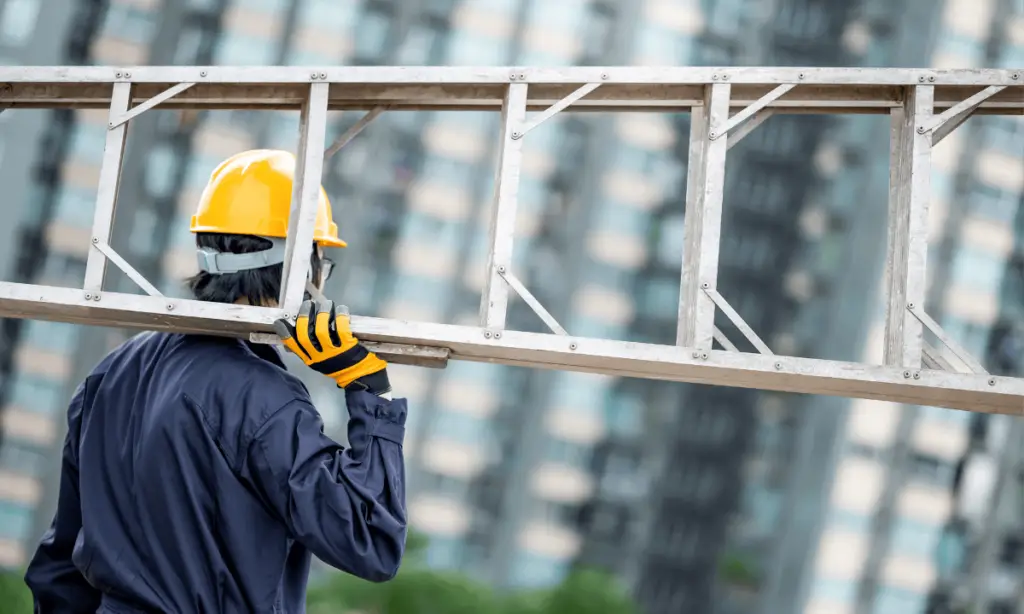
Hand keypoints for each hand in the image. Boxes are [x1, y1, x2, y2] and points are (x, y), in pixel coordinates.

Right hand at [274, 300, 389, 393]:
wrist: (360, 377)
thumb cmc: (339, 366)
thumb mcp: (320, 361)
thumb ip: (310, 349)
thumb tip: (298, 330)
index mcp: (310, 360)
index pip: (293, 345)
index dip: (285, 331)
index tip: (281, 320)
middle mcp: (319, 356)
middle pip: (305, 334)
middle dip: (305, 316)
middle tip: (309, 304)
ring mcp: (333, 352)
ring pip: (321, 329)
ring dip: (323, 313)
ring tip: (326, 303)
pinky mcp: (348, 347)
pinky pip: (341, 328)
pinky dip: (340, 316)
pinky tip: (341, 309)